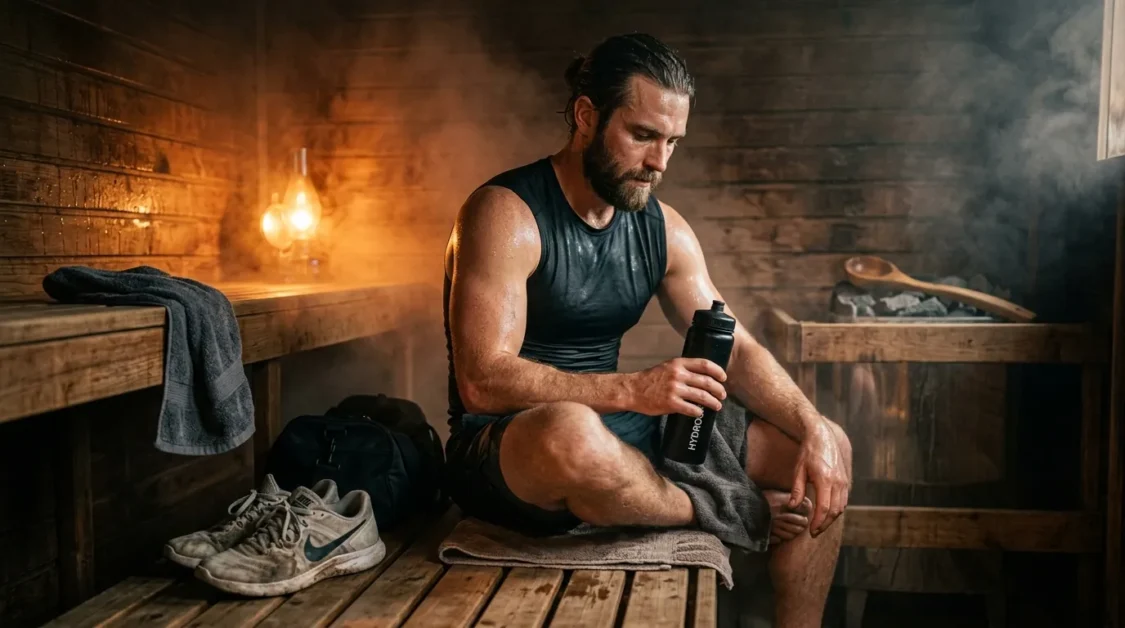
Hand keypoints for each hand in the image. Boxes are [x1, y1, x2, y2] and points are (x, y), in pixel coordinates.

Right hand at [628, 357, 726, 416]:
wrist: (633, 390)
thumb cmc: (650, 379)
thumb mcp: (667, 367)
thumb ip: (682, 369)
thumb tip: (701, 376)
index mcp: (678, 364)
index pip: (704, 364)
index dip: (717, 371)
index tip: (723, 378)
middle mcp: (678, 375)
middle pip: (706, 381)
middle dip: (718, 390)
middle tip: (722, 395)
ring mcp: (674, 389)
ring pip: (702, 396)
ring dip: (713, 402)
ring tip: (717, 406)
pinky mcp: (670, 403)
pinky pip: (691, 409)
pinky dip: (698, 412)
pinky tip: (700, 413)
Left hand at [789, 419, 849, 536]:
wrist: (822, 437)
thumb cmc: (808, 452)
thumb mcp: (798, 470)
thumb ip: (797, 489)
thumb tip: (793, 506)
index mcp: (824, 479)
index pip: (824, 508)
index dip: (818, 522)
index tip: (811, 531)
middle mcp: (837, 482)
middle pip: (834, 511)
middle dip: (825, 524)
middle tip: (815, 532)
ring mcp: (843, 481)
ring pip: (841, 507)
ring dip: (832, 519)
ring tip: (820, 525)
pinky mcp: (845, 480)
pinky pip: (844, 500)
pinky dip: (837, 510)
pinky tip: (827, 514)